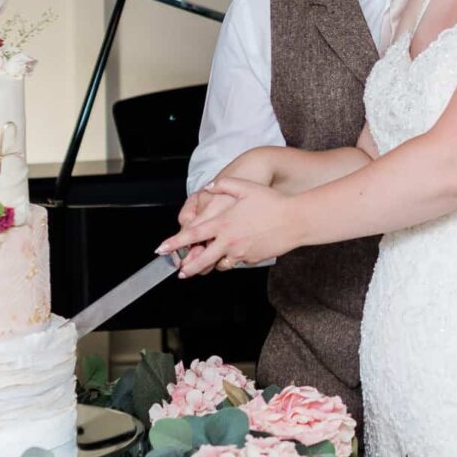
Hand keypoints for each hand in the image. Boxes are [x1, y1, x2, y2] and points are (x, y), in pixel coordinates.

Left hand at [157, 178, 299, 276]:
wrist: (295, 220)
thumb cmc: (272, 202)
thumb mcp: (245, 187)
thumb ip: (223, 185)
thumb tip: (210, 187)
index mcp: (223, 223)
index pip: (192, 235)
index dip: (174, 243)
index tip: (161, 249)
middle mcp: (229, 240)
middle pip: (201, 259)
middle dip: (187, 267)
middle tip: (180, 271)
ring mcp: (240, 252)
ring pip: (218, 264)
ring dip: (209, 265)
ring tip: (203, 264)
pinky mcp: (251, 259)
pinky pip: (235, 262)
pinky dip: (229, 260)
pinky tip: (230, 254)